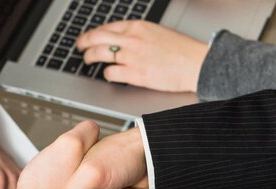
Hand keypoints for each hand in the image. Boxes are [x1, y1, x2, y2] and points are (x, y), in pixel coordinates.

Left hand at [77, 20, 207, 92]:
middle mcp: (131, 39)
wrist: (195, 64)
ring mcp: (131, 56)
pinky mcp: (134, 74)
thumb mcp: (157, 32)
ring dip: (90, 58)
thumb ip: (138, 35)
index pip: (107, 27)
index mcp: (137, 26)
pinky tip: (110, 74)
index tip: (88, 37)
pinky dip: (107, 74)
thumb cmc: (181, 50)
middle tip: (80, 47)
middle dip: (84, 43)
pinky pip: (110, 73)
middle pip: (96, 38)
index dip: (94, 33)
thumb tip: (122, 40)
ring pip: (99, 54)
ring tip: (88, 61)